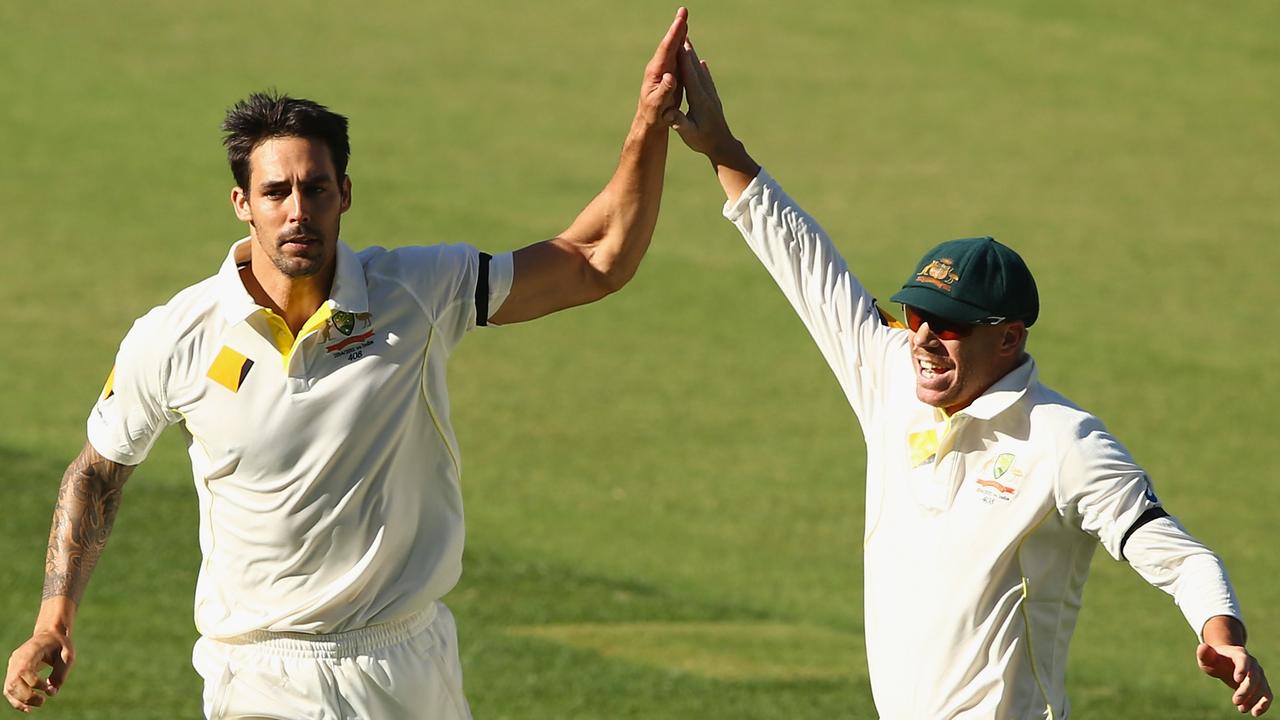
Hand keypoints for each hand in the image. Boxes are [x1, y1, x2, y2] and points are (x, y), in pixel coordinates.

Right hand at [4, 631, 73, 712]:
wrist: (49, 636)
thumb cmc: (60, 645)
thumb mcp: (68, 655)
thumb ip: (61, 673)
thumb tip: (51, 693)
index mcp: (30, 650)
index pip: (24, 670)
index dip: (34, 683)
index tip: (47, 687)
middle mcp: (17, 659)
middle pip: (13, 681)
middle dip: (27, 696)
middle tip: (42, 701)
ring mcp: (12, 666)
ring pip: (9, 688)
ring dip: (21, 701)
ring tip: (39, 704)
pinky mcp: (13, 673)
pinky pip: (9, 690)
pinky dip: (17, 700)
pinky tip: (28, 708)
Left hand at [635, 7, 687, 127]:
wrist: (651, 123)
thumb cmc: (653, 116)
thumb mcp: (658, 106)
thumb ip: (663, 91)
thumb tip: (670, 76)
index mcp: (656, 73)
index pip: (666, 49)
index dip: (674, 35)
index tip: (680, 21)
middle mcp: (660, 68)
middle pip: (670, 43)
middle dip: (677, 27)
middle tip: (683, 10)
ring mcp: (665, 70)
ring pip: (674, 47)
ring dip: (680, 32)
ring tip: (684, 17)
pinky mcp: (671, 75)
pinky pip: (678, 56)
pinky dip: (682, 44)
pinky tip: (686, 37)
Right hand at [669, 40, 738, 161]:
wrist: (722, 146)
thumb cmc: (703, 141)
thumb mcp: (689, 134)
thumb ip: (679, 122)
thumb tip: (670, 113)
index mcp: (699, 101)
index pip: (690, 78)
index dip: (684, 61)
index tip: (678, 46)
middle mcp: (706, 94)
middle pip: (696, 69)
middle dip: (688, 52)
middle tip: (682, 35)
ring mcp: (711, 95)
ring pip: (701, 72)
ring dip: (694, 57)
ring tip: (688, 44)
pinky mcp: (712, 98)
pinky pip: (706, 79)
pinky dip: (702, 69)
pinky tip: (701, 62)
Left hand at [1197, 642, 1271, 715]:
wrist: (1226, 660)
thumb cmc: (1215, 659)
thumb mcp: (1207, 656)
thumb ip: (1204, 653)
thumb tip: (1202, 647)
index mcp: (1239, 654)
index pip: (1244, 660)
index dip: (1242, 669)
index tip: (1237, 680)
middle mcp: (1252, 664)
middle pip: (1254, 677)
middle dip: (1246, 690)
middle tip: (1235, 701)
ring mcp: (1259, 674)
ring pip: (1262, 687)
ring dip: (1254, 699)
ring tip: (1242, 709)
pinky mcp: (1261, 685)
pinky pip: (1267, 695)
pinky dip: (1264, 704)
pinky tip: (1255, 712)